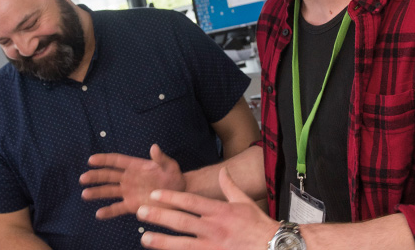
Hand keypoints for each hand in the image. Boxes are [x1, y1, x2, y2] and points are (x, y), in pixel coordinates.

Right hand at [79, 144, 185, 219]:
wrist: (179, 193)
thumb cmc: (174, 175)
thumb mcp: (169, 165)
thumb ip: (161, 158)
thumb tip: (154, 146)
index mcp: (135, 166)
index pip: (116, 161)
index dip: (104, 160)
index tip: (91, 160)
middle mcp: (129, 178)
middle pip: (108, 176)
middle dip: (95, 176)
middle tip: (83, 178)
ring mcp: (129, 192)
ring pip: (109, 191)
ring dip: (97, 192)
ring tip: (85, 194)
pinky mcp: (132, 205)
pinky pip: (118, 208)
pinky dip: (108, 211)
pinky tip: (98, 214)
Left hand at [137, 168, 278, 249]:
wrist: (274, 247)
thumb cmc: (259, 225)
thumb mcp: (245, 202)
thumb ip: (230, 187)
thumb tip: (222, 171)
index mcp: (220, 211)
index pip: (191, 201)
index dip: (171, 197)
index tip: (155, 194)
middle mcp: (214, 229)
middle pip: (182, 221)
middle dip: (159, 216)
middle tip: (140, 212)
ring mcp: (213, 247)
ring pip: (182, 244)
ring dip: (162, 241)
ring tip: (144, 238)